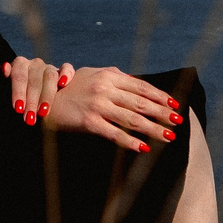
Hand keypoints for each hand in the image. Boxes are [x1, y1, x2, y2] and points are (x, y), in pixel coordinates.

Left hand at [0, 57, 67, 124]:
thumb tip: (4, 68)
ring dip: (46, 96)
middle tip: (29, 119)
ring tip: (43, 112)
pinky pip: (66, 68)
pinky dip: (66, 74)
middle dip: (31, 100)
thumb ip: (3, 81)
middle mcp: (34, 64)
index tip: (18, 109)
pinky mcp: (63, 71)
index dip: (18, 92)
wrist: (30, 107)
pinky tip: (63, 84)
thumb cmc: (16, 102)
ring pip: (50, 76)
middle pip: (34, 79)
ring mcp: (48, 67)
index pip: (18, 76)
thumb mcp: (5, 95)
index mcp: (18, 65)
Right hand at [49, 65, 182, 152]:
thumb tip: (138, 83)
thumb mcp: (92, 74)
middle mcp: (105, 89)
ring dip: (153, 129)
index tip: (174, 104)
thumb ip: (115, 77)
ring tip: (168, 136)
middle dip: (162, 113)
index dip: (160, 96)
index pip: (141, 87)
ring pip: (132, 119)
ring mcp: (97, 106)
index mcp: (109, 76)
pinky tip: (144, 148)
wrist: (44, 100)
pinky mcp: (89, 122)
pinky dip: (131, 142)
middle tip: (178, 121)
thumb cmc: (70, 88)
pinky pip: (114, 134)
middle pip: (141, 103)